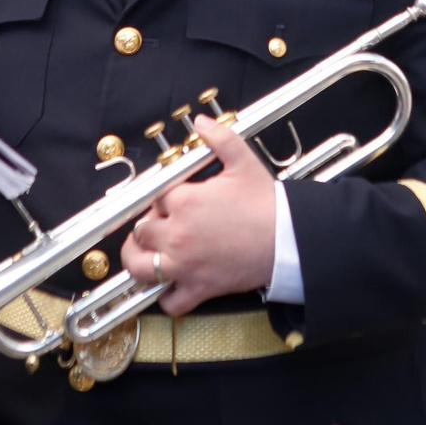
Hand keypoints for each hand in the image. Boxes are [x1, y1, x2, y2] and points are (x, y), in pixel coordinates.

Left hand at [122, 114, 276, 315]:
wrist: (288, 238)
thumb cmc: (267, 203)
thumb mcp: (243, 162)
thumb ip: (219, 138)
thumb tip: (201, 122)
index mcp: (185, 202)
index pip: (154, 198)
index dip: (160, 198)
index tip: (168, 200)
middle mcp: (177, 234)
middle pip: (141, 231)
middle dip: (147, 226)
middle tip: (160, 223)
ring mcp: (185, 264)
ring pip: (140, 267)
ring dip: (137, 260)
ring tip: (143, 254)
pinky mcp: (199, 288)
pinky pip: (171, 302)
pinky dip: (167, 297)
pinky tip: (170, 286)